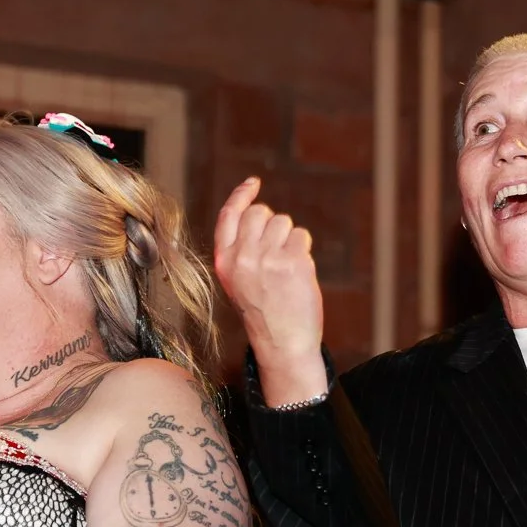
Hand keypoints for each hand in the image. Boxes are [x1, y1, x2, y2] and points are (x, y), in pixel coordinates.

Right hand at [212, 177, 326, 397]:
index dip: (241, 195)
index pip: (229, 216)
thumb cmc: (264, 312)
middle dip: (272, 225)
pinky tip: (297, 274)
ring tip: (286, 269)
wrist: (282, 343)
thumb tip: (259, 212)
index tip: (253, 183)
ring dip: (290, 240)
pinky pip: (301, 237)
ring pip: (283, 222)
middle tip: (276, 252)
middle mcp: (242, 257)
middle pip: (260, 213)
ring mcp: (267, 258)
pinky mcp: (291, 262)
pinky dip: (302, 251)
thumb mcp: (239, 280)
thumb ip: (242, 249)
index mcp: (224, 261)